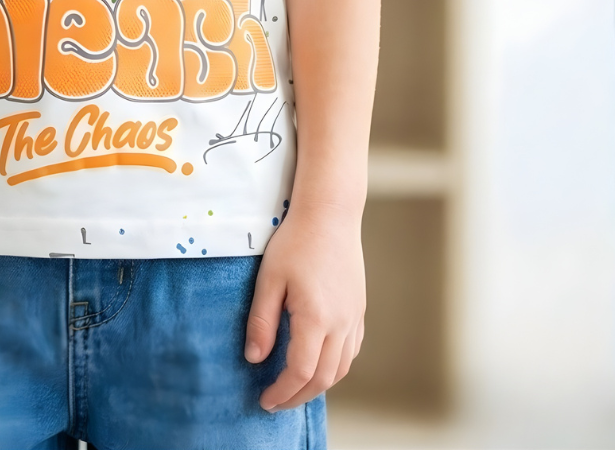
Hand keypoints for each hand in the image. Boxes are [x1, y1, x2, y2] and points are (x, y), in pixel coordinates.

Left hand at [244, 202, 364, 411]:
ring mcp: (354, 317)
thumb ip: (262, 321)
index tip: (265, 400)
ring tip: (295, 388)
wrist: (331, 213)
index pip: (300, 372)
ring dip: (319, 384)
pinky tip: (320, 362)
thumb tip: (254, 358)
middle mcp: (341, 323)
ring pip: (342, 367)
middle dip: (299, 396)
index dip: (282, 392)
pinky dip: (336, 366)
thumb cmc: (296, 241)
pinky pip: (352, 350)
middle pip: (324, 378)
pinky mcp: (359, 308)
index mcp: (316, 318)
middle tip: (276, 401)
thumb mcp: (269, 278)